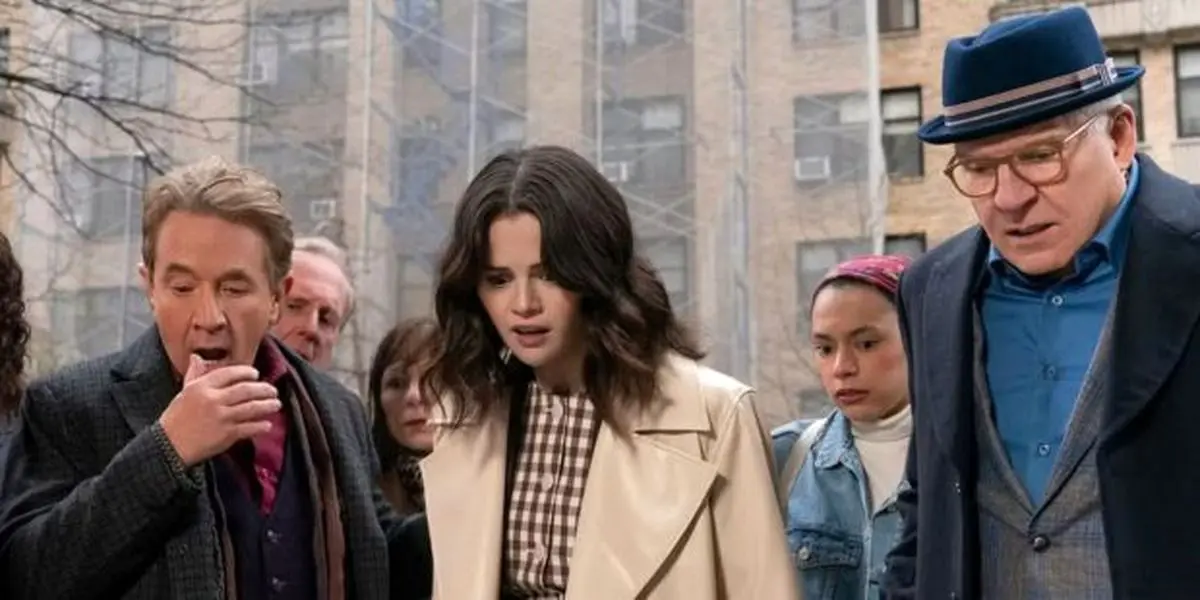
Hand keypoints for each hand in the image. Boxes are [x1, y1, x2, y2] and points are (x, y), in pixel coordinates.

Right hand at [158, 354, 281, 467]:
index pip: (229, 373)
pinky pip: (249, 428)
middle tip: (272, 390)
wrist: (168, 446)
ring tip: (276, 404)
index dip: (246, 372)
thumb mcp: (183, 393)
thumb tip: (197, 357)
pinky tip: (267, 424)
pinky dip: (260, 426)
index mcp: (202, 387)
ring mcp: (221, 417)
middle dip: (263, 389)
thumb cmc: (175, 418)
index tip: (255, 374)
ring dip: (267, 405)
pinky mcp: (226, 434)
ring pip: (251, 408)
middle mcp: (213, 400)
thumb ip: (194, 374)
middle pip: (245, 390)